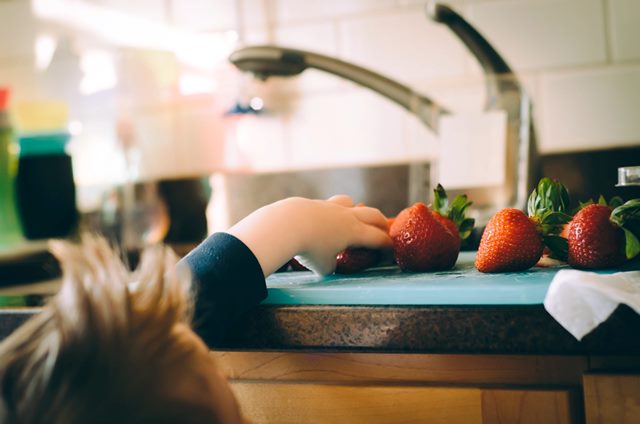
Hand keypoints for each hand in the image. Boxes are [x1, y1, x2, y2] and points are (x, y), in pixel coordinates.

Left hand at [226, 195, 390, 275]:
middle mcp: (347, 216)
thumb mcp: (323, 267)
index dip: (387, 245)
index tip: (391, 250)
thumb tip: (329, 264)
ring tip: (354, 218)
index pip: (378, 238)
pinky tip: (324, 219)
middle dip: (381, 223)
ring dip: (356, 210)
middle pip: (373, 215)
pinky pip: (329, 204)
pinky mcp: (315, 204)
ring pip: (350, 203)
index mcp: (355, 232)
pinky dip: (333, 211)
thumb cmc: (308, 249)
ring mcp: (331, 207)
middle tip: (384, 230)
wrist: (287, 225)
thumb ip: (331, 266)